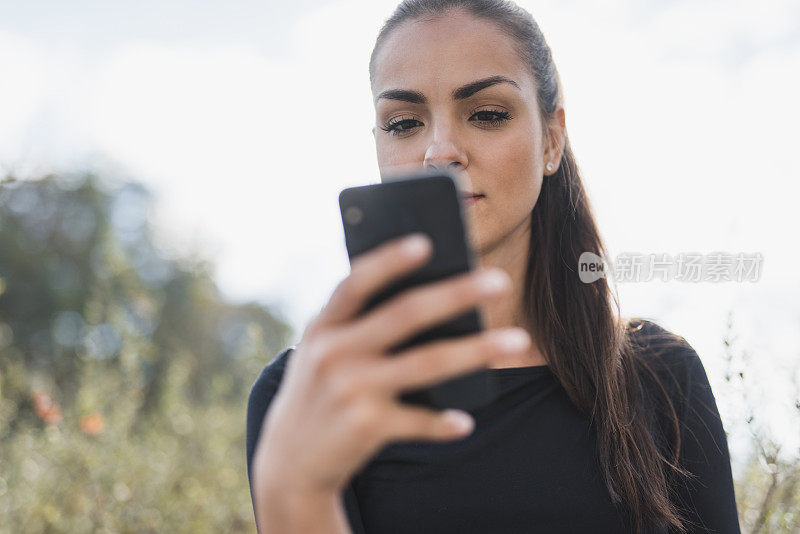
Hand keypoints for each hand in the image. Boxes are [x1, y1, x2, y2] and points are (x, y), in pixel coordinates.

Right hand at [252, 233, 530, 500]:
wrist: (290, 463)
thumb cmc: (321, 391)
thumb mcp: (323, 351)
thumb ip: (357, 323)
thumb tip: (433, 295)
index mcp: (323, 326)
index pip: (356, 283)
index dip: (389, 261)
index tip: (427, 242)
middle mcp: (333, 353)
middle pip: (405, 314)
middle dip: (456, 293)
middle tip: (501, 279)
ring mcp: (350, 390)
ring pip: (427, 363)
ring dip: (477, 351)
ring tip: (518, 340)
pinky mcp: (365, 427)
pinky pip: (418, 421)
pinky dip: (444, 423)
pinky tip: (467, 421)